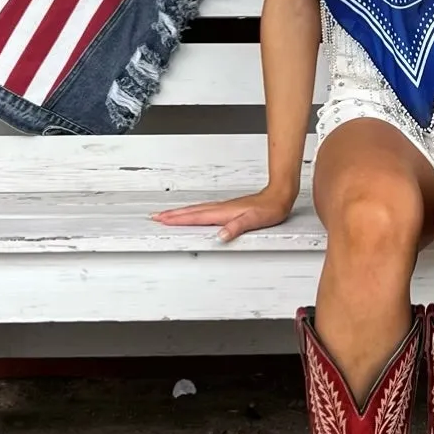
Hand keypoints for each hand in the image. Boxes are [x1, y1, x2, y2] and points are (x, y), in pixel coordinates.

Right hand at [151, 185, 294, 241]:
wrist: (278, 197)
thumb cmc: (269, 209)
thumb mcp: (254, 220)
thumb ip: (237, 227)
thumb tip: (220, 236)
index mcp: (223, 213)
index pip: (196, 217)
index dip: (178, 219)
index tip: (162, 220)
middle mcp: (220, 208)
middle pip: (191, 212)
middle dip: (172, 215)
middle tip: (155, 216)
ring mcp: (223, 207)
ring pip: (196, 210)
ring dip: (180, 212)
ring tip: (167, 215)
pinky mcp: (227, 208)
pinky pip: (204, 210)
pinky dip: (193, 212)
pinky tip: (192, 214)